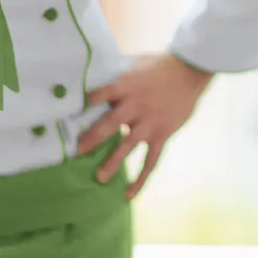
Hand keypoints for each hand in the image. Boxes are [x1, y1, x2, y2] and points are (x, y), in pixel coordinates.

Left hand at [79, 53, 212, 196]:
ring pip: (128, 145)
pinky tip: (129, 194)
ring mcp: (150, 122)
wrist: (190, 72)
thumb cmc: (158, 66)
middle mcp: (136, 105)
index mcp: (126, 84)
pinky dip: (141, 178)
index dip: (85, 103)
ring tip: (99, 178)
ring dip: (113, 162)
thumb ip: (114, 73)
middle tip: (77, 151)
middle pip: (110, 123)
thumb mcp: (134, 63)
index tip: (67, 114)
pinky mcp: (162, 134)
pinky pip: (151, 160)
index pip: (101, 93)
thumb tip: (89, 76)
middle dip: (93, 138)